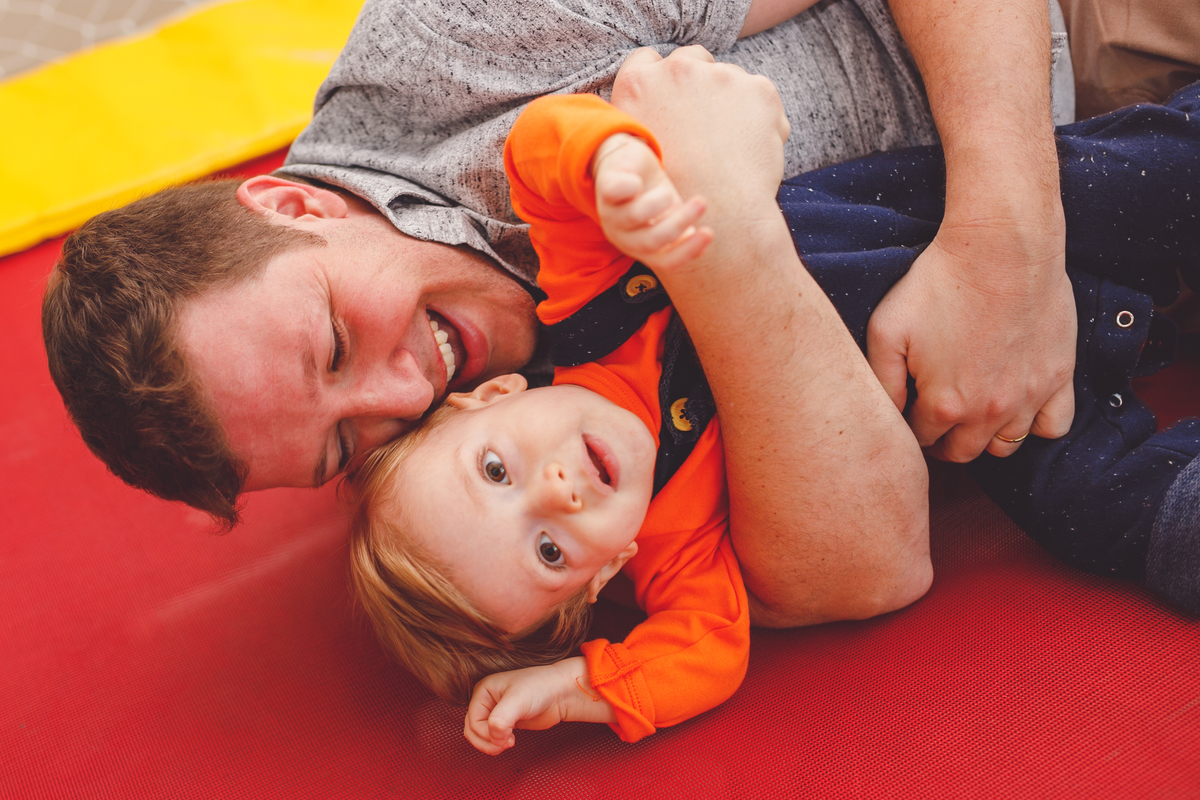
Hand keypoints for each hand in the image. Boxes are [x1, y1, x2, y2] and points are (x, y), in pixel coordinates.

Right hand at [463, 658, 612, 754]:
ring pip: (480, 735)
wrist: (561, 692)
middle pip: (472, 730)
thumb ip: (501, 719)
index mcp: (483, 690)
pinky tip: (511, 741)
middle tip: (505, 745)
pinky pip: (491, 737)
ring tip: (508, 743)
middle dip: (486, 741)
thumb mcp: (518, 701)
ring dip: (491, 744)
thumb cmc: (541, 688)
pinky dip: (497, 743)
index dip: (486, 733)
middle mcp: (486, 700)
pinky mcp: (505, 721)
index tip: (507, 736)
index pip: (473, 720)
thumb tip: (494, 738)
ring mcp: (495, 711)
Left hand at [593, 133, 711, 270]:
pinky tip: (638, 182)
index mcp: (641, 249)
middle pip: (651, 241)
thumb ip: (682, 230)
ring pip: (636, 215)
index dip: (688, 251)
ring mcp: (611, 215)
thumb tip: (701, 242)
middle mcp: (623, 237)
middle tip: (701, 203)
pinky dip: (631, 186)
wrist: (626, 165)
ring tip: (666, 190)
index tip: (709, 232)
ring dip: (659, 201)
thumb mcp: (670, 214)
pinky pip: (616, 191)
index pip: (665, 261)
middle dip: (679, 222)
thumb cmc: (652, 194)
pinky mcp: (604, 191)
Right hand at [610, 47, 788, 225]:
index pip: (645, 60)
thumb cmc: (676, 191)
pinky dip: (760, 118)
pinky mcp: (758, 89)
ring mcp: (721, 75)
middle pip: (690, 60)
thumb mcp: (640, 151)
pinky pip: (760, 97)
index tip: (671, 102)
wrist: (722, 213)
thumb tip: (654, 99)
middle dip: (698, 86)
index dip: (659, 80)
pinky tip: (750, 148)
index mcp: (639, 84)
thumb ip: (641, 116)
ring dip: (730, 103)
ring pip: (729, 79)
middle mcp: (677, 70)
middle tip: (704, 127)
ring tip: (728, 148)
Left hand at [866, 218, 1075, 460]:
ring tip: (972, 414)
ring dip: (984, 437)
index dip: (910, 427)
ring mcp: (1028, 398)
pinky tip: (1017, 407)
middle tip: (935, 418)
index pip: (921, 440)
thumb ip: (882, 382)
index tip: (910, 412)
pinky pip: (1053, 427)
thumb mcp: (886, 330)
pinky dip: (1035, 426)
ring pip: (1005, 447)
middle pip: (962, 452)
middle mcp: (988, 412)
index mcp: (944, 405)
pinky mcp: (1059, 377)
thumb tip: (885, 415)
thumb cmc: (937, 283)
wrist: (1000, 248)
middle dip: (943, 441)